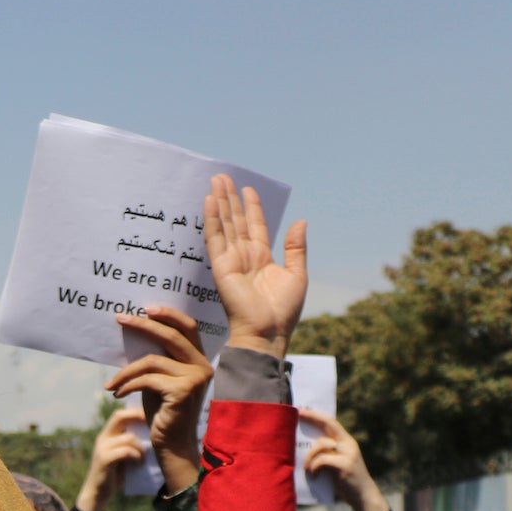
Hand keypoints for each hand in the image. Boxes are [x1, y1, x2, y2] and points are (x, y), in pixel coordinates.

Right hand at [75, 407, 148, 510]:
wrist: (99, 493)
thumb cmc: (116, 474)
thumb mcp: (125, 455)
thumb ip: (132, 443)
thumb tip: (154, 432)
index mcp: (108, 434)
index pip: (120, 414)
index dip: (136, 411)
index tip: (152, 416)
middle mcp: (103, 438)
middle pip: (120, 417)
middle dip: (138, 418)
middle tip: (152, 427)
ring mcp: (102, 448)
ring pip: (128, 437)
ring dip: (141, 447)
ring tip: (143, 457)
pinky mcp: (104, 459)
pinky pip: (126, 451)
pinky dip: (136, 456)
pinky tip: (138, 463)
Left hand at [104, 306, 213, 494]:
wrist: (172, 445)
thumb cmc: (164, 413)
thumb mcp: (160, 381)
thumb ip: (157, 360)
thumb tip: (137, 333)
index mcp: (200, 361)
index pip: (188, 328)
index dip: (168, 315)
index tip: (145, 308)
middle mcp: (203, 366)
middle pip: (171, 336)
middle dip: (143, 325)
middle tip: (120, 318)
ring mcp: (195, 378)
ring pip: (152, 361)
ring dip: (126, 371)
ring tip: (112, 383)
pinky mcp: (182, 390)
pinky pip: (147, 379)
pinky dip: (127, 384)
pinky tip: (117, 394)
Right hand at [202, 173, 307, 357]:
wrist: (268, 333)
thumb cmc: (283, 311)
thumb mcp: (297, 274)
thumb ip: (296, 248)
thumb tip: (300, 221)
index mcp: (262, 259)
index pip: (255, 227)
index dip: (251, 208)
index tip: (247, 189)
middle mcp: (244, 257)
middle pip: (236, 221)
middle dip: (231, 198)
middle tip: (223, 177)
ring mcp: (231, 261)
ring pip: (225, 225)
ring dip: (220, 202)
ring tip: (216, 181)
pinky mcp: (221, 267)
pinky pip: (215, 239)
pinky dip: (212, 219)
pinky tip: (210, 201)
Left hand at [298, 408, 390, 510]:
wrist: (363, 496)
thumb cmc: (344, 481)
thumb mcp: (335, 464)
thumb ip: (326, 453)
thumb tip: (302, 447)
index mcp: (346, 442)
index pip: (331, 422)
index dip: (316, 415)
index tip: (301, 410)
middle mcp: (349, 444)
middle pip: (329, 425)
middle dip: (312, 417)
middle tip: (297, 414)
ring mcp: (349, 453)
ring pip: (322, 444)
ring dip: (309, 456)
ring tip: (306, 468)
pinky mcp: (346, 465)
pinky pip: (323, 460)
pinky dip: (314, 467)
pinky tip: (314, 476)